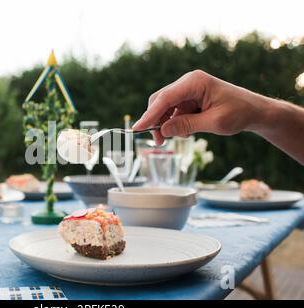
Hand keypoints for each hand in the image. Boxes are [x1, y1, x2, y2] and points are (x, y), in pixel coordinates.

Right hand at [133, 70, 263, 144]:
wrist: (255, 111)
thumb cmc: (239, 113)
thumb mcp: (214, 122)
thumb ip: (186, 125)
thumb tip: (162, 131)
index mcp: (195, 82)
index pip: (165, 98)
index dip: (150, 115)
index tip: (137, 128)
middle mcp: (188, 82)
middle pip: (161, 101)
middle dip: (156, 121)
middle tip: (158, 141)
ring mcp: (188, 90)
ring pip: (165, 107)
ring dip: (165, 124)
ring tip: (172, 139)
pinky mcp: (190, 99)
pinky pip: (174, 111)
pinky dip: (174, 123)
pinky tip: (185, 132)